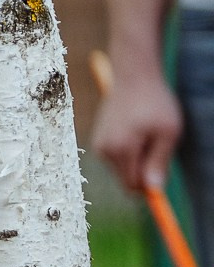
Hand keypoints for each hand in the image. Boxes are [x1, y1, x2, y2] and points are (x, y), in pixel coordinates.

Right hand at [93, 65, 182, 194]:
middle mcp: (105, 150)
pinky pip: (116, 158)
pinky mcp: (98, 139)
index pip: (132, 185)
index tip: (162, 182)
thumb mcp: (168, 132)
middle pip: (126, 179)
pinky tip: (136, 132)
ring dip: (136, 161)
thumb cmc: (155, 103)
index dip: (148, 189)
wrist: (133, 77)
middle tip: (158, 148)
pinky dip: (128, 152)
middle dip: (143, 172)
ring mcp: (99, 144)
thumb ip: (159, 162)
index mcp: (122, 149)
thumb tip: (154, 189)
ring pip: (121, 169)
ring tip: (146, 135)